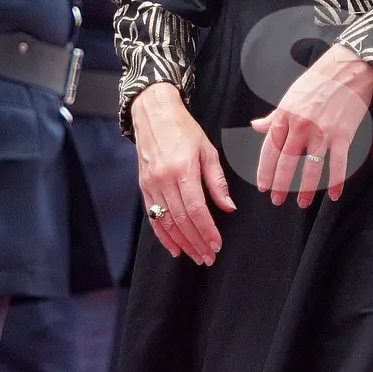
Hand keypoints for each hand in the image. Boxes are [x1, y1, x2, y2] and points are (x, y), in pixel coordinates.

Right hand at [132, 81, 235, 265]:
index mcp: (183, 169)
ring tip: (195, 256)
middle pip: (181, 220)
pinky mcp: (144, 187)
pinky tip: (174, 247)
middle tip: (208, 257)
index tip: (216, 245)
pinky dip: (163, 235)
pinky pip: (153, 216)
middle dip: (196, 242)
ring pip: (166, 222)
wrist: (153, 114)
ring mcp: (151, 184)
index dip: (207, 230)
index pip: (196, 209)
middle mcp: (164, 180)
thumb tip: (228, 207)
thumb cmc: (183, 129)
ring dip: (182, 243)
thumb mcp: (207, 150)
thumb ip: (217, 181)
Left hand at [250, 44, 372, 207]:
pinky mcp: (343, 135)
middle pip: (287, 162)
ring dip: (306, 190)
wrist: (349, 68)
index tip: (263, 186)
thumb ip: (273, 116)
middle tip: (276, 200)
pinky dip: (336, 182)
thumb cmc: (318, 80)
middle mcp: (301, 126)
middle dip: (280, 185)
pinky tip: (334, 195)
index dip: (265, 170)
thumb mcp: (290, 96)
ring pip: (311, 168)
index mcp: (285, 115)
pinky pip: (338, 165)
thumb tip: (256, 126)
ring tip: (302, 203)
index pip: (269, 149)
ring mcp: (322, 132)